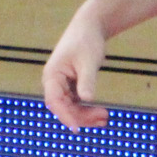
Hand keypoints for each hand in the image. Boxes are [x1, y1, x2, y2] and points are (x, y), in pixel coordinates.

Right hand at [42, 9, 109, 130]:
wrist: (90, 27)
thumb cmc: (86, 41)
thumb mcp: (88, 61)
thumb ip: (87, 80)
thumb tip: (87, 99)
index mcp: (52, 76)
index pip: (54, 101)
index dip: (65, 116)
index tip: (77, 129)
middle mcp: (54, 83)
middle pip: (63, 108)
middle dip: (81, 116)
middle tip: (103, 118)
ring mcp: (62, 85)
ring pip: (70, 108)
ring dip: (85, 115)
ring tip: (105, 119)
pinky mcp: (71, 86)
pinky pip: (76, 103)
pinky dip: (87, 110)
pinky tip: (101, 114)